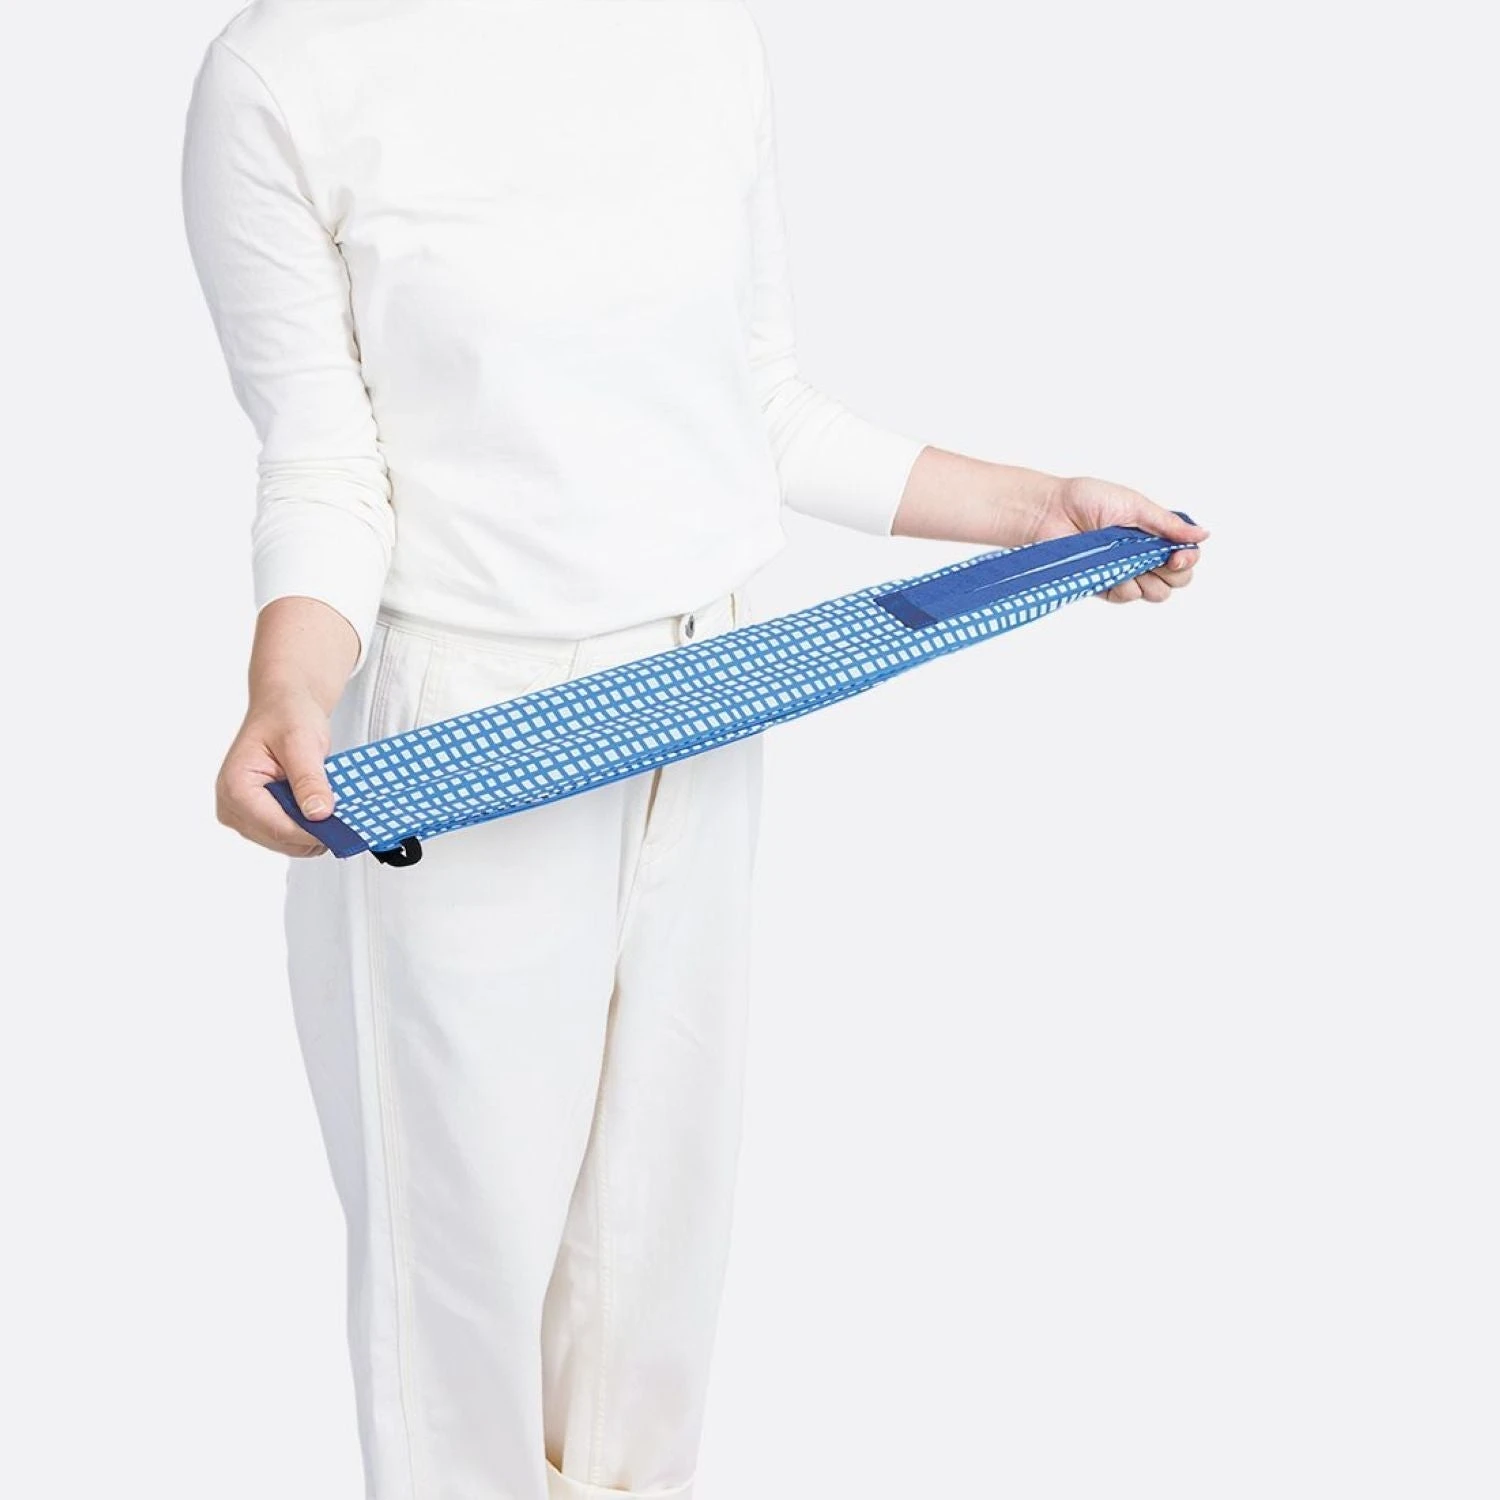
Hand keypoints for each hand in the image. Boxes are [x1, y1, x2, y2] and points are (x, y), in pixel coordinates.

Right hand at [216, 595, 359, 855]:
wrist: (285, 705)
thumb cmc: (287, 715)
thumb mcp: (302, 742)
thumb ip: (309, 780)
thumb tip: (319, 814)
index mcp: (235, 787)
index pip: (277, 828)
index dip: (314, 832)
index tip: (345, 827)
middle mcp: (231, 806)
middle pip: (281, 840)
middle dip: (314, 831)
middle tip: (343, 812)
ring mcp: (243, 815)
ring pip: (286, 842)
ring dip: (312, 829)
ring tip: (328, 801)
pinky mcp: (257, 817)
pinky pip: (288, 834)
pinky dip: (308, 826)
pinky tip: (319, 806)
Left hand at [1030, 475, 1208, 603]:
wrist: (1050, 513)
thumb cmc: (1086, 500)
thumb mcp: (1134, 505)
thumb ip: (1168, 524)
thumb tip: (1203, 534)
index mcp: (1154, 532)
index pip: (1186, 555)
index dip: (1188, 558)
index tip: (1177, 555)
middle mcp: (1144, 555)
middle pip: (1178, 579)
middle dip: (1175, 572)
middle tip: (1157, 559)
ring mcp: (1126, 572)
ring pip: (1158, 593)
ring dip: (1150, 579)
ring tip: (1128, 559)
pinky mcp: (1106, 585)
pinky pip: (1129, 596)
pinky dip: (1125, 584)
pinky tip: (1111, 568)